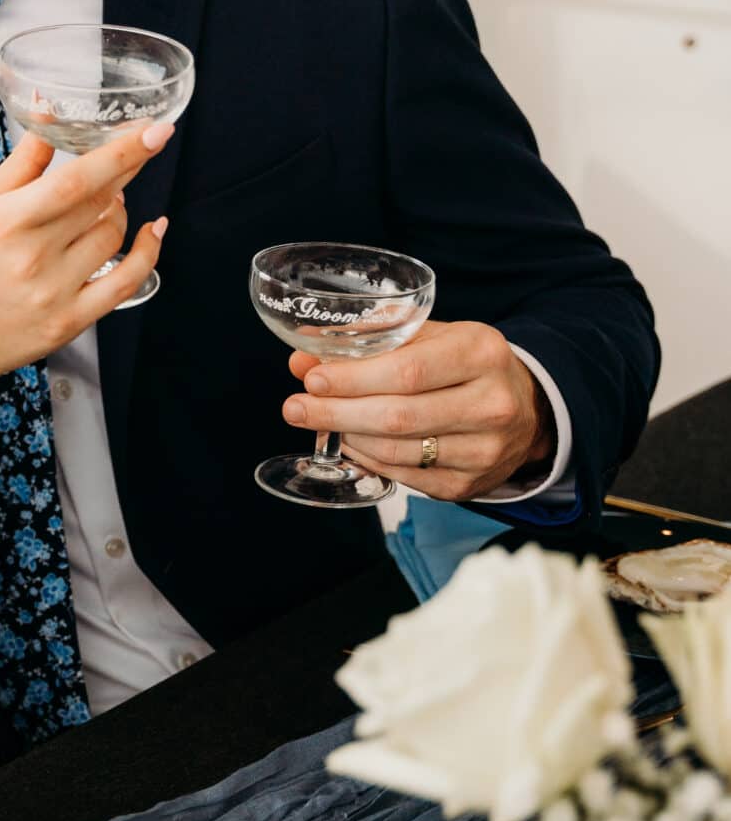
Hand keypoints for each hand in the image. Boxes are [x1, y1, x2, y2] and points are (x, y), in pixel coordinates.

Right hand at [0, 122, 170, 391]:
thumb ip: (21, 163)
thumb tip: (47, 109)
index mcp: (6, 223)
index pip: (76, 180)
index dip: (120, 153)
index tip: (154, 130)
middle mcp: (34, 258)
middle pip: (101, 203)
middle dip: (125, 171)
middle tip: (130, 153)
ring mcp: (55, 293)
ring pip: (113, 236)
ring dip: (120, 210)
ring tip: (107, 202)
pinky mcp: (71, 322)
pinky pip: (127, 282)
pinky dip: (147, 252)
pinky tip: (152, 230)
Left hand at [284, 321, 553, 502]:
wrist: (526, 408)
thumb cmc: (466, 364)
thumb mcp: (431, 336)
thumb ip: (369, 341)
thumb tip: (304, 356)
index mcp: (481, 353)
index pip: (407, 371)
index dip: (353, 379)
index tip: (312, 379)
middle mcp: (491, 404)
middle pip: (398, 416)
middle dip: (336, 413)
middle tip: (294, 408)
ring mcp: (484, 450)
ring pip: (398, 451)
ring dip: (348, 437)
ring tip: (318, 422)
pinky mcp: (469, 484)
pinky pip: (405, 477)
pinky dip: (369, 460)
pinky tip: (350, 444)